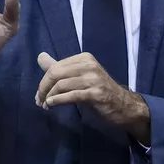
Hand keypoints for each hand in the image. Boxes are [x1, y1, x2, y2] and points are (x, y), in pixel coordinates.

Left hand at [35, 52, 149, 139]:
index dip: (43, 81)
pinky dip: (57, 101)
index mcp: (84, 58)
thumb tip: (40, 56)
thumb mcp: (78, 77)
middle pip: (56, 73)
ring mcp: (94, 79)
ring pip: (61, 85)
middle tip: (39, 101)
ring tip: (46, 106)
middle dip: (43, 88)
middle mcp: (89, 65)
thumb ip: (59, 67)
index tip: (39, 94)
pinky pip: (71, 95)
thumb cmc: (98, 91)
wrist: (123, 106)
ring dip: (49, 97)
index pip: (55, 66)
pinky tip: (52, 105)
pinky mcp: (96, 94)